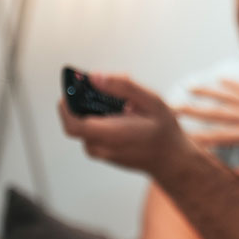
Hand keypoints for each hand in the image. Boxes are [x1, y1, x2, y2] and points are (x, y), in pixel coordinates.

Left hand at [59, 73, 189, 174]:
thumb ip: (124, 87)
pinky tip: (121, 117)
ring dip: (93, 112)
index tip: (72, 88)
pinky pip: (91, 134)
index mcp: (113, 134)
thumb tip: (95, 77)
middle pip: (75, 122)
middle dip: (83, 103)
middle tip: (100, 89)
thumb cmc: (165, 132)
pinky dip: (99, 122)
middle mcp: (102, 147)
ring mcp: (102, 154)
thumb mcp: (152, 102)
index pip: (73, 124)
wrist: (172, 162)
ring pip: (83, 127)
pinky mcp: (103, 155)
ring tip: (119, 106)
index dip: (66, 105)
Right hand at [177, 80, 238, 177]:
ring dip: (209, 91)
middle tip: (173, 108)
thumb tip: (228, 176)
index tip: (181, 137)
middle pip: (219, 114)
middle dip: (195, 111)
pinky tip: (218, 80)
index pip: (221, 138)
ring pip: (230, 96)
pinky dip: (233, 84)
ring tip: (189, 87)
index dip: (200, 137)